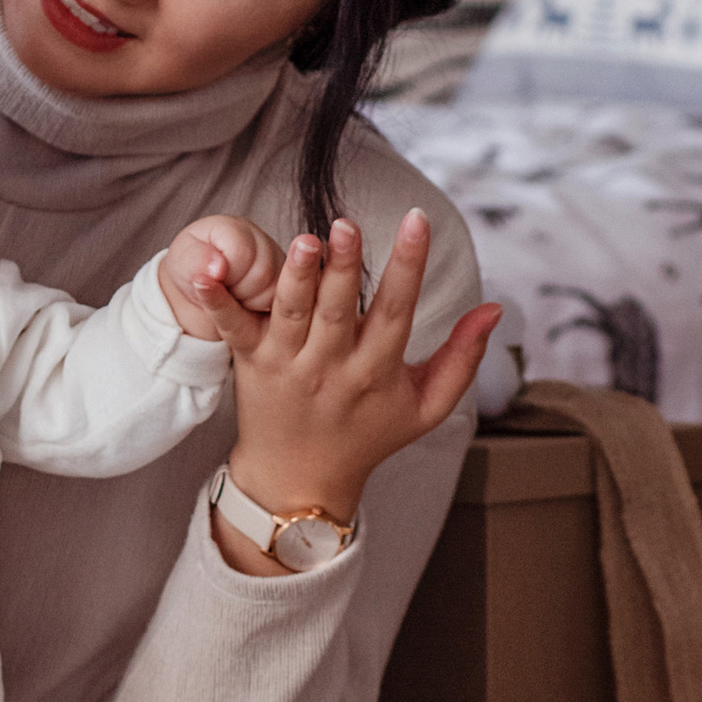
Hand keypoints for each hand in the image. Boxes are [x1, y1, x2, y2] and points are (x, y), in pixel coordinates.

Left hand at [157, 212, 286, 341]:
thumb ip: (196, 260)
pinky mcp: (287, 282)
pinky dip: (264, 309)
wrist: (200, 288)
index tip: (211, 277)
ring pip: (277, 289)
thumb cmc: (190, 269)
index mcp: (233, 228)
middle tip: (223, 288)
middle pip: (263, 272)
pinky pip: (286, 302)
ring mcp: (277, 261)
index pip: (241, 252)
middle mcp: (261, 240)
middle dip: (238, 289)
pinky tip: (247, 302)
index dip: (224, 274)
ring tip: (233, 294)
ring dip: (250, 300)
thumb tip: (218, 268)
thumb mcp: (182, 262)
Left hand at [193, 210, 498, 573]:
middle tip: (347, 225)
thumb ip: (462, 357)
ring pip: (293, 314)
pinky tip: (205, 269)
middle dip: (345, 268)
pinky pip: (233, 328)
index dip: (409, 265)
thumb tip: (496, 308)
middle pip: (340, 310)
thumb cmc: (370, 435)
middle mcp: (332, 367)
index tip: (419, 221)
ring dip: (298, 276)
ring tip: (306, 241)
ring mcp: (289, 365)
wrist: (301, 480)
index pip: (397, 312)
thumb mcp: (427, 406)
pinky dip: (219, 300)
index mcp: (377, 372)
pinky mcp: (251, 364)